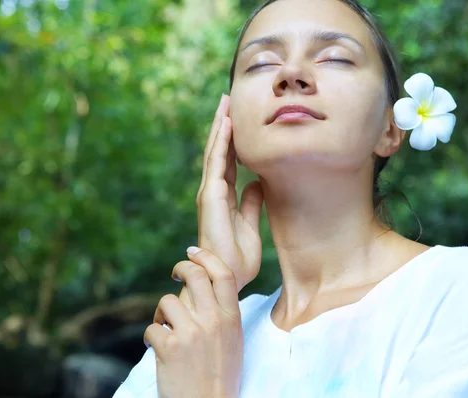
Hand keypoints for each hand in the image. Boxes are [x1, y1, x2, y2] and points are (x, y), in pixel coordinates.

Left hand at [146, 247, 242, 397]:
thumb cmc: (220, 376)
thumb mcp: (233, 340)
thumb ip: (222, 314)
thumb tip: (206, 290)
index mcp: (231, 318)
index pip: (223, 273)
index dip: (206, 256)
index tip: (193, 251)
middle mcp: (213, 321)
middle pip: (194, 274)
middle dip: (180, 268)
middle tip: (175, 273)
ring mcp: (191, 333)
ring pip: (167, 301)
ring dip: (162, 313)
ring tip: (165, 329)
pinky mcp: (169, 347)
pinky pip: (151, 328)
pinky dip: (150, 337)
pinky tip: (156, 348)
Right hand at [187, 94, 263, 300]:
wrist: (226, 278)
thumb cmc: (237, 258)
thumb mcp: (251, 225)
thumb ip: (252, 203)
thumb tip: (257, 183)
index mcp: (224, 196)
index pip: (228, 160)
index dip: (233, 138)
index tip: (238, 117)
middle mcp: (214, 191)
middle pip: (219, 150)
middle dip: (224, 124)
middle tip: (228, 99)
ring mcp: (210, 193)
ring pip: (215, 151)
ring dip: (220, 126)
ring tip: (225, 103)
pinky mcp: (211, 197)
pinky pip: (216, 163)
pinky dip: (221, 142)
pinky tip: (226, 124)